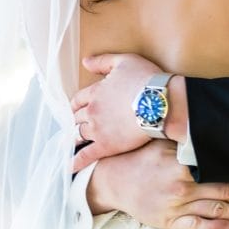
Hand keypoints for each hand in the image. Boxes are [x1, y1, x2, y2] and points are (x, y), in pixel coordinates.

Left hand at [71, 53, 182, 170]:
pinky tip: (69, 167)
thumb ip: (103, 61)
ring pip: (79, 134)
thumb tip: (85, 62)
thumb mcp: (124, 61)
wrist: (160, 103)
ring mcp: (97, 129)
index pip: (78, 99)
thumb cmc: (146, 79)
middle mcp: (92, 111)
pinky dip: (75, 162)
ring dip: (75, 137)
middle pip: (77, 117)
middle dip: (76, 120)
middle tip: (76, 125)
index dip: (76, 104)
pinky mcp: (106, 146)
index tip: (76, 108)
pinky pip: (86, 155)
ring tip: (72, 142)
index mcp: (95, 91)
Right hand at [87, 140, 228, 228]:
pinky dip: (216, 227)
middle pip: (224, 190)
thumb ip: (185, 141)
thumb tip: (210, 130)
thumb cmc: (139, 157)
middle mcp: (181, 186)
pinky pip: (197, 227)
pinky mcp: (169, 222)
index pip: (219, 167)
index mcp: (181, 163)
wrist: (112, 180)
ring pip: (216, 210)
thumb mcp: (161, 142)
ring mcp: (176, 206)